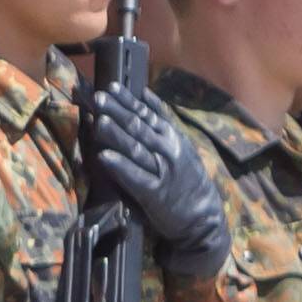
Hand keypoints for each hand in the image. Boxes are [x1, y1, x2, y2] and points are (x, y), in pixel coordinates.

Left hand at [83, 81, 228, 280]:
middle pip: (139, 126)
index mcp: (172, 137)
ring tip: (99, 120)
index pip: (148, 113)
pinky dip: (120, 166)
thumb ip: (161, 125)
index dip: (129, 100)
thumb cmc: (185, 180)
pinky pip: (135, 177)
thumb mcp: (179, 147)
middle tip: (98, 96)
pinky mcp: (155, 193)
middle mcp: (167, 150)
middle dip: (117, 110)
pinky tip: (104, 157)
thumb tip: (143, 98)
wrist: (203, 216)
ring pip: (137, 148)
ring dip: (116, 133)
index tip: (111, 86)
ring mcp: (162, 171)